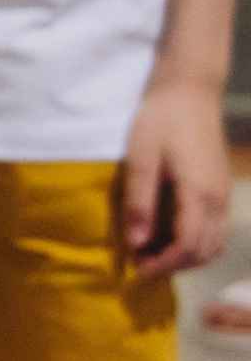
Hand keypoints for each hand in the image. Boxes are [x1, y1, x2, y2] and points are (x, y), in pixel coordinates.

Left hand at [124, 74, 229, 278]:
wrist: (188, 91)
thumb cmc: (160, 120)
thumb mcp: (140, 158)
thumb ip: (139, 202)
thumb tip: (136, 243)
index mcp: (200, 194)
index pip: (189, 247)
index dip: (164, 265)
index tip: (137, 269)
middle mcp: (219, 200)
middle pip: (205, 251)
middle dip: (175, 265)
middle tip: (141, 263)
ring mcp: (224, 195)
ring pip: (215, 243)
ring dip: (187, 256)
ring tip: (152, 252)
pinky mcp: (221, 189)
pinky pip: (216, 229)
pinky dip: (196, 242)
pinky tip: (169, 235)